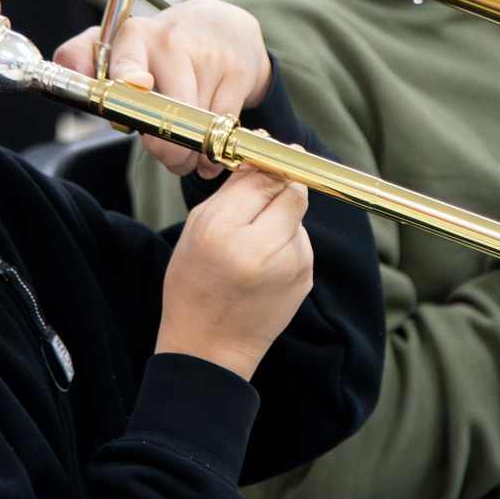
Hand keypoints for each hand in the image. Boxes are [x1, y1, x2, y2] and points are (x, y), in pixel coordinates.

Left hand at [55, 0, 271, 178]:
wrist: (222, 27)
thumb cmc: (160, 49)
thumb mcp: (118, 46)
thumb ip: (81, 59)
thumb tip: (67, 74)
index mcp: (132, 37)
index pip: (127, 59)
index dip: (131, 75)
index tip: (138, 86)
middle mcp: (170, 41)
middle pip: (164, 114)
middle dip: (164, 149)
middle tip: (165, 154)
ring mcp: (207, 55)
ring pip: (195, 127)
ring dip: (189, 154)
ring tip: (185, 146)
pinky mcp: (238, 72)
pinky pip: (224, 127)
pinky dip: (214, 150)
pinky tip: (207, 145)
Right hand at [156, 159, 313, 379]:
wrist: (209, 348)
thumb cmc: (194, 285)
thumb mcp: (198, 230)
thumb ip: (234, 191)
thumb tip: (263, 154)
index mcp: (225, 231)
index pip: (266, 177)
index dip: (271, 160)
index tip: (268, 149)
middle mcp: (264, 247)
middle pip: (293, 191)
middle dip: (282, 182)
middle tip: (263, 186)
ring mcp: (292, 265)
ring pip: (298, 215)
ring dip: (281, 214)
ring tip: (252, 240)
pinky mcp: (306, 278)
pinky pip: (300, 240)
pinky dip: (285, 240)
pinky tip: (262, 261)